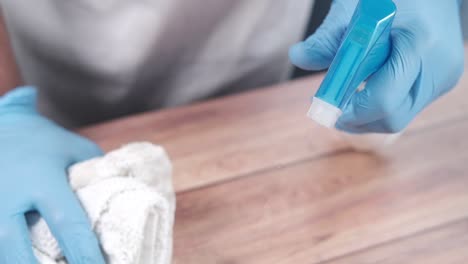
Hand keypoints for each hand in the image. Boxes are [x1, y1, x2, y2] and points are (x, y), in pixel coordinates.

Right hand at [0, 87, 104, 262]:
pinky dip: (8, 254)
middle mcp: (9, 195)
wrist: (2, 125)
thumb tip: (121, 199)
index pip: (68, 223)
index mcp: (41, 179)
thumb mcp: (74, 149)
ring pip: (1, 251)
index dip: (85, 253)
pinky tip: (27, 258)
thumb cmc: (44, 141)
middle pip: (17, 251)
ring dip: (21, 262)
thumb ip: (95, 174)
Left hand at [290, 0, 463, 132]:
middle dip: (356, 119)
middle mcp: (440, 67)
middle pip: (391, 117)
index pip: (383, 98)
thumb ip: (329, 37)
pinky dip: (379, 105)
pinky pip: (404, 108)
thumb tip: (298, 56)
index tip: (324, 109)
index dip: (350, 110)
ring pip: (397, 118)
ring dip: (366, 115)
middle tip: (329, 109)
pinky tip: (366, 87)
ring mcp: (444, 79)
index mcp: (421, 43)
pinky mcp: (441, 85)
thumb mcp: (357, 10)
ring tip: (345, 95)